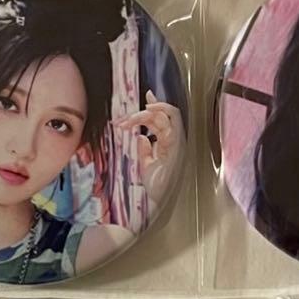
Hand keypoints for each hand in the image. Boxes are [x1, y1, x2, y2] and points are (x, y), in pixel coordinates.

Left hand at [114, 91, 183, 205]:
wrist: (160, 200)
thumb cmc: (157, 187)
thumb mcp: (146, 165)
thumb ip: (145, 150)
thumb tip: (141, 137)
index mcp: (168, 144)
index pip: (161, 120)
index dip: (152, 108)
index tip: (143, 98)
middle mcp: (174, 140)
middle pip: (160, 116)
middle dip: (139, 114)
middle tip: (121, 121)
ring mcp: (177, 140)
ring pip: (164, 114)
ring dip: (144, 114)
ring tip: (127, 121)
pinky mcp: (177, 142)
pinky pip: (172, 120)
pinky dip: (160, 111)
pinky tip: (146, 112)